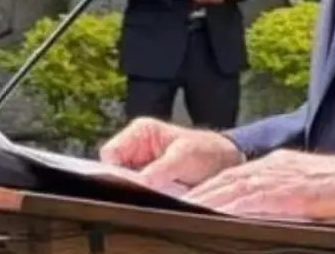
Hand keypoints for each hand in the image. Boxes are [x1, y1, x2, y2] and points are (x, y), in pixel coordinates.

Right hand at [98, 117, 244, 188]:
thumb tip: (140, 182)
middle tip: (140, 195)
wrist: (224, 164)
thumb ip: (161, 168)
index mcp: (141, 132)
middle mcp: (135, 148)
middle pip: (113, 171)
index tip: (127, 185)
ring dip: (134, 194)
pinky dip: (143, 200)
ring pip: (123, 185)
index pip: (110, 153)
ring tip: (152, 199)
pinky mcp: (147, 184)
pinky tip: (154, 203)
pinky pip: (136, 194)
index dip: (113, 171)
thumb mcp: (184, 156)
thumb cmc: (206, 150)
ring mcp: (140, 167)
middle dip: (123, 184)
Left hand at [183, 149, 334, 219]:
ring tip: (184, 208)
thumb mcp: (299, 185)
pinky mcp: (291, 192)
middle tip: (171, 203)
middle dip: (197, 192)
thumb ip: (274, 194)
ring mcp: (280, 178)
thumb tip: (250, 211)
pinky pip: (256, 199)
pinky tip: (218, 212)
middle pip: (225, 181)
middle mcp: (270, 169)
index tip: (181, 198)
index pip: (230, 177)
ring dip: (208, 198)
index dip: (205, 188)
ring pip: (234, 187)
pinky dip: (234, 206)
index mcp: (271, 168)